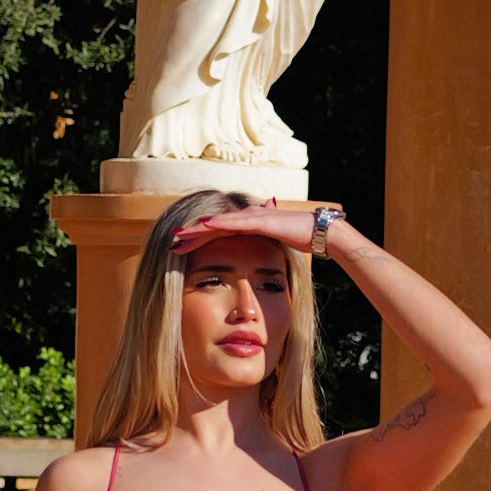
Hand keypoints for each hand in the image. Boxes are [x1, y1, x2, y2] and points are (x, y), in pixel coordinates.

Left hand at [173, 201, 340, 255]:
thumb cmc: (299, 243)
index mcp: (247, 227)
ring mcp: (253, 217)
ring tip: (180, 235)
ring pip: (219, 222)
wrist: (320, 233)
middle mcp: (246, 218)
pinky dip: (218, 224)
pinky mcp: (261, 219)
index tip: (179, 250)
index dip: (198, 241)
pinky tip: (203, 226)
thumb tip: (246, 274)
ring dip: (198, 229)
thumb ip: (257, 256)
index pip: (217, 234)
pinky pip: (235, 222)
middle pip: (212, 227)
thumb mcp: (271, 252)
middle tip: (171, 242)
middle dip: (191, 235)